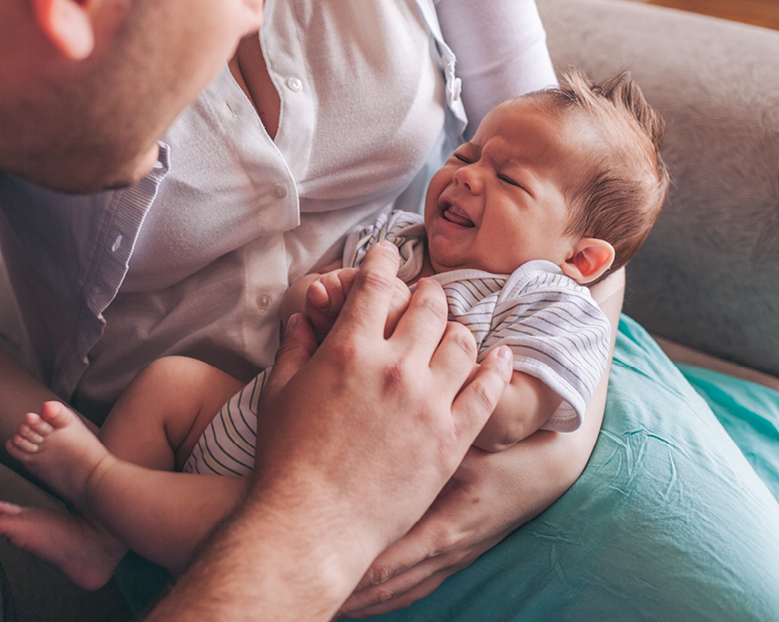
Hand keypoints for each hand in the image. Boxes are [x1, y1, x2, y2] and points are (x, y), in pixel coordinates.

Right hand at [253, 243, 511, 585]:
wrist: (312, 526)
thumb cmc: (285, 462)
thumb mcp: (277, 393)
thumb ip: (295, 347)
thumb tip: (305, 317)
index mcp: (349, 349)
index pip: (376, 285)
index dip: (382, 261)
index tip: (387, 253)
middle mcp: (394, 367)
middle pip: (428, 306)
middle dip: (426, 292)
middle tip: (424, 295)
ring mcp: (428, 403)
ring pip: (462, 342)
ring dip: (457, 328)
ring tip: (453, 329)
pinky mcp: (451, 440)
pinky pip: (487, 392)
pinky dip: (497, 368)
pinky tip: (501, 356)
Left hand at [338, 372, 609, 617]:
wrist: (551, 467)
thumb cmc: (506, 448)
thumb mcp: (472, 443)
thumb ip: (433, 438)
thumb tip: (383, 420)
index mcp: (448, 526)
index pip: (392, 559)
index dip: (354, 570)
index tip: (315, 566)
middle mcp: (448, 550)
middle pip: (390, 584)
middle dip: (350, 590)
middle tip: (308, 586)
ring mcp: (453, 557)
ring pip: (401, 590)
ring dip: (365, 598)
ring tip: (328, 601)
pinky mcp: (454, 555)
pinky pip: (414, 584)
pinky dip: (385, 593)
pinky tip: (359, 595)